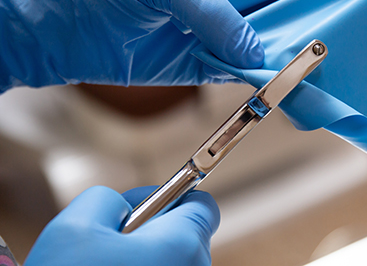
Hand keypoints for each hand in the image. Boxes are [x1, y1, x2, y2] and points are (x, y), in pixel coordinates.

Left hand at [0, 0, 366, 91]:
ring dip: (317, 51)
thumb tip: (254, 48)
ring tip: (357, 59)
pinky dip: (278, 84)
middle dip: (351, 1)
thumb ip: (212, 9)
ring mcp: (230, 28)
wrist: (69, 22)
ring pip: (287, 39)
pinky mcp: (214, 61)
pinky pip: (256, 73)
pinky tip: (301, 90)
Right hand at [24, 186, 218, 265]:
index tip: (139, 206)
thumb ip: (109, 198)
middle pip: (185, 237)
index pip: (202, 206)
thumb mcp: (73, 226)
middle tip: (109, 243)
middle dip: (150, 232)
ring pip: (170, 264)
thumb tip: (122, 207)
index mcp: (182, 244)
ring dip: (143, 261)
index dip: (170, 197)